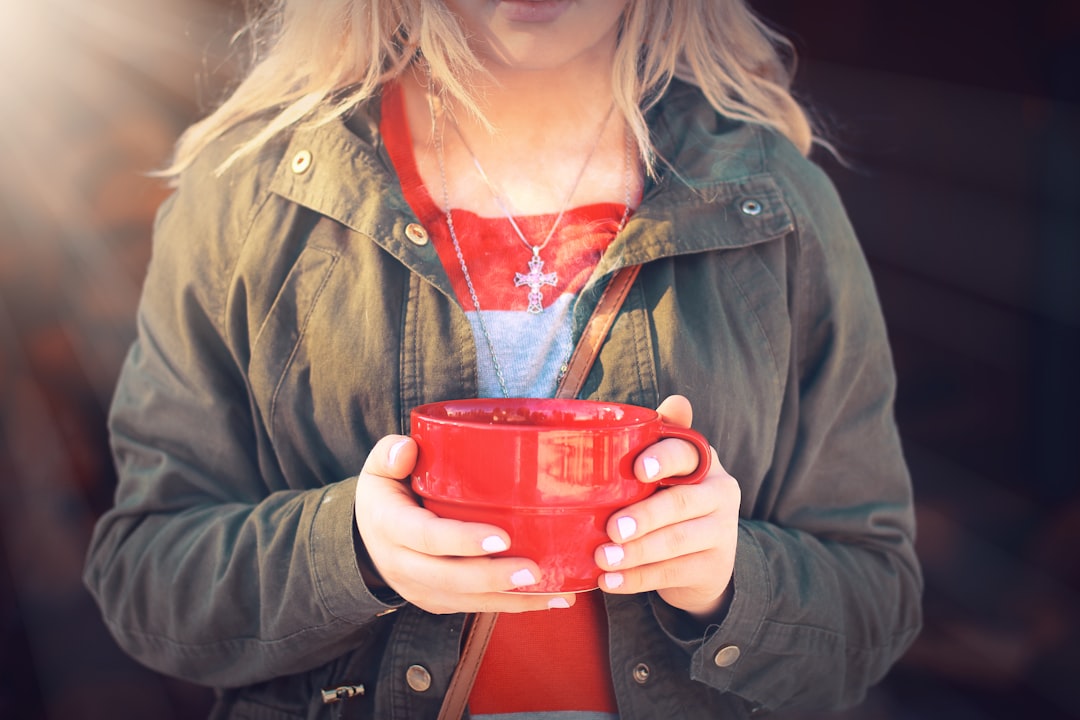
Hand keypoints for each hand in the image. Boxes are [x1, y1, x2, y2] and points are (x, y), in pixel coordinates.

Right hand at [354, 435, 576, 613]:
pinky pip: (475, 608)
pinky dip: (513, 606)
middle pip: (449, 577)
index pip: (427, 537)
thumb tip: (408, 449)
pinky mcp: (437, 602)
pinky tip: (549, 599)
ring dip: (511, 599)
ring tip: (553, 592)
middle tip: (534, 570)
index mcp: (390, 525)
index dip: (463, 540)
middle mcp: (402, 564)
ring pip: (466, 600)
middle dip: (493, 577)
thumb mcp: (378, 467)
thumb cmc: (386, 492)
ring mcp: (419, 589)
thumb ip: (391, 453)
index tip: (502, 537)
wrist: (368, 538)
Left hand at [594, 395, 740, 620]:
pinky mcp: (714, 567)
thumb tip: (678, 400)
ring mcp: (722, 532)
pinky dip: (638, 579)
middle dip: (645, 516)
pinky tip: (611, 582)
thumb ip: (662, 439)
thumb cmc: (670, 501)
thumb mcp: (668, 472)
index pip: (687, 454)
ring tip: (604, 559)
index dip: (664, 459)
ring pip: (676, 541)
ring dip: (636, 552)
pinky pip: (672, 572)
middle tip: (612, 528)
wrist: (703, 561)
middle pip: (681, 502)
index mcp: (704, 462)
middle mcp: (721, 493)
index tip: (638, 469)